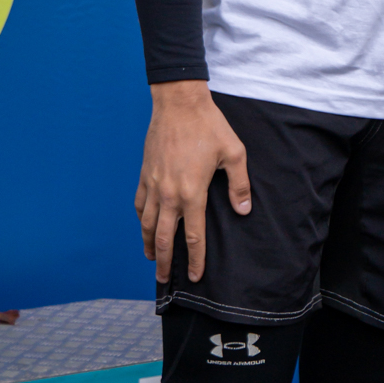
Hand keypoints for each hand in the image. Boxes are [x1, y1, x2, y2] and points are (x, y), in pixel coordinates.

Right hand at [135, 80, 250, 283]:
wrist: (178, 103)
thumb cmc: (209, 125)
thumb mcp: (233, 153)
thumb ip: (239, 185)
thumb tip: (243, 210)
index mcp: (192, 193)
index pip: (193, 236)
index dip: (195, 259)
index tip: (196, 276)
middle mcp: (169, 194)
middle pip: (164, 238)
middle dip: (164, 262)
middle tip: (165, 280)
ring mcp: (154, 184)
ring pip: (148, 224)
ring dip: (149, 244)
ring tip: (151, 258)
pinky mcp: (145, 173)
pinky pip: (139, 204)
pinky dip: (141, 219)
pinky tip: (144, 226)